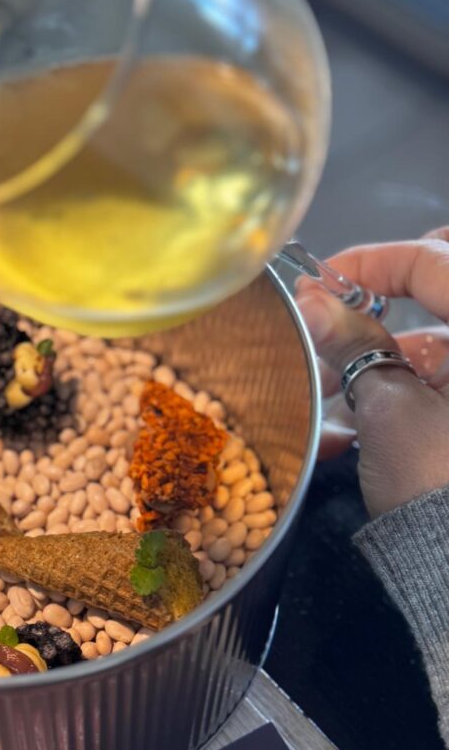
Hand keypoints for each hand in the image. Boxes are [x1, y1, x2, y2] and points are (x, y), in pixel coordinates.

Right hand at [297, 228, 448, 517]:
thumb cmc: (443, 489)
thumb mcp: (389, 410)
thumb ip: (352, 343)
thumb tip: (313, 299)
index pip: (433, 260)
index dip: (370, 262)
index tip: (319, 284)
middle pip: (441, 293)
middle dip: (384, 307)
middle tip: (337, 327)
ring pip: (434, 350)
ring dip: (374, 367)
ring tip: (322, 405)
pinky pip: (436, 392)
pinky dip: (396, 400)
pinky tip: (346, 434)